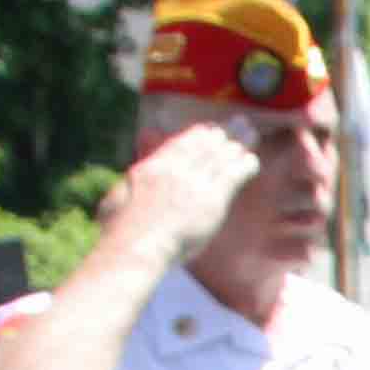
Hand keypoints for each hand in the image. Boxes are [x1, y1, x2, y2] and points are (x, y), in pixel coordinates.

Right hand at [106, 122, 258, 264]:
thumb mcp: (116, 199)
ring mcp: (193, 181)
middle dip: (220, 134)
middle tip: (236, 125)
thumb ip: (127, 184)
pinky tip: (252, 162)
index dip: (197, 135)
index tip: (207, 130)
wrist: (137, 245)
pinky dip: (244, 165)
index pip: (179, 144)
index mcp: (152, 167)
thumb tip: (129, 178)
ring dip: (236, 145)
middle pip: (203, 143)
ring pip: (220, 155)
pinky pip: (233, 174)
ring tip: (250, 137)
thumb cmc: (120, 232)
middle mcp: (175, 168)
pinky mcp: (211, 198)